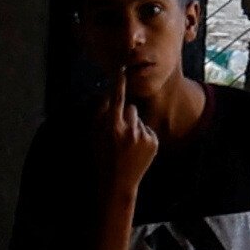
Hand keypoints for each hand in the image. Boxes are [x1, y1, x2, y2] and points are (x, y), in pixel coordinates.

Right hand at [100, 74, 164, 198]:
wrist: (118, 181)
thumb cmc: (102, 156)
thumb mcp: (94, 135)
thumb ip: (100, 114)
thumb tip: (108, 96)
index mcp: (112, 127)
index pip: (116, 98)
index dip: (118, 83)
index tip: (121, 68)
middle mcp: (130, 129)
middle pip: (131, 108)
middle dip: (125, 115)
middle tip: (118, 133)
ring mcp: (144, 136)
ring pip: (139, 119)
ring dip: (133, 125)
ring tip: (126, 144)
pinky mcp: (154, 142)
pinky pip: (147, 129)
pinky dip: (142, 135)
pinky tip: (135, 149)